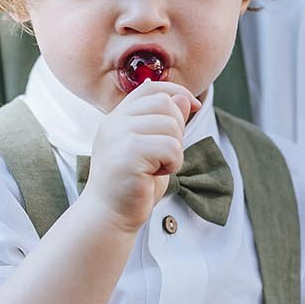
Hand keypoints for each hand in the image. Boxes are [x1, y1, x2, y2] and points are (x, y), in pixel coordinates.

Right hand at [82, 80, 196, 233]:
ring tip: (158, 166)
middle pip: (165, 104)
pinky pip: (170, 147)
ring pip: (171, 126)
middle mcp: (114, 122)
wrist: (110, 216)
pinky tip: (156, 174)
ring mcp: (118, 137)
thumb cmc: (133, 184)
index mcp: (118, 117)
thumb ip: (166, 123)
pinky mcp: (128, 155)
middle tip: (164, 155)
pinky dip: (173, 164)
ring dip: (175, 150)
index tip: (194, 106)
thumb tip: (185, 99)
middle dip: (177, 129)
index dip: (177, 92)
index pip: (151, 87)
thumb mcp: (153, 148)